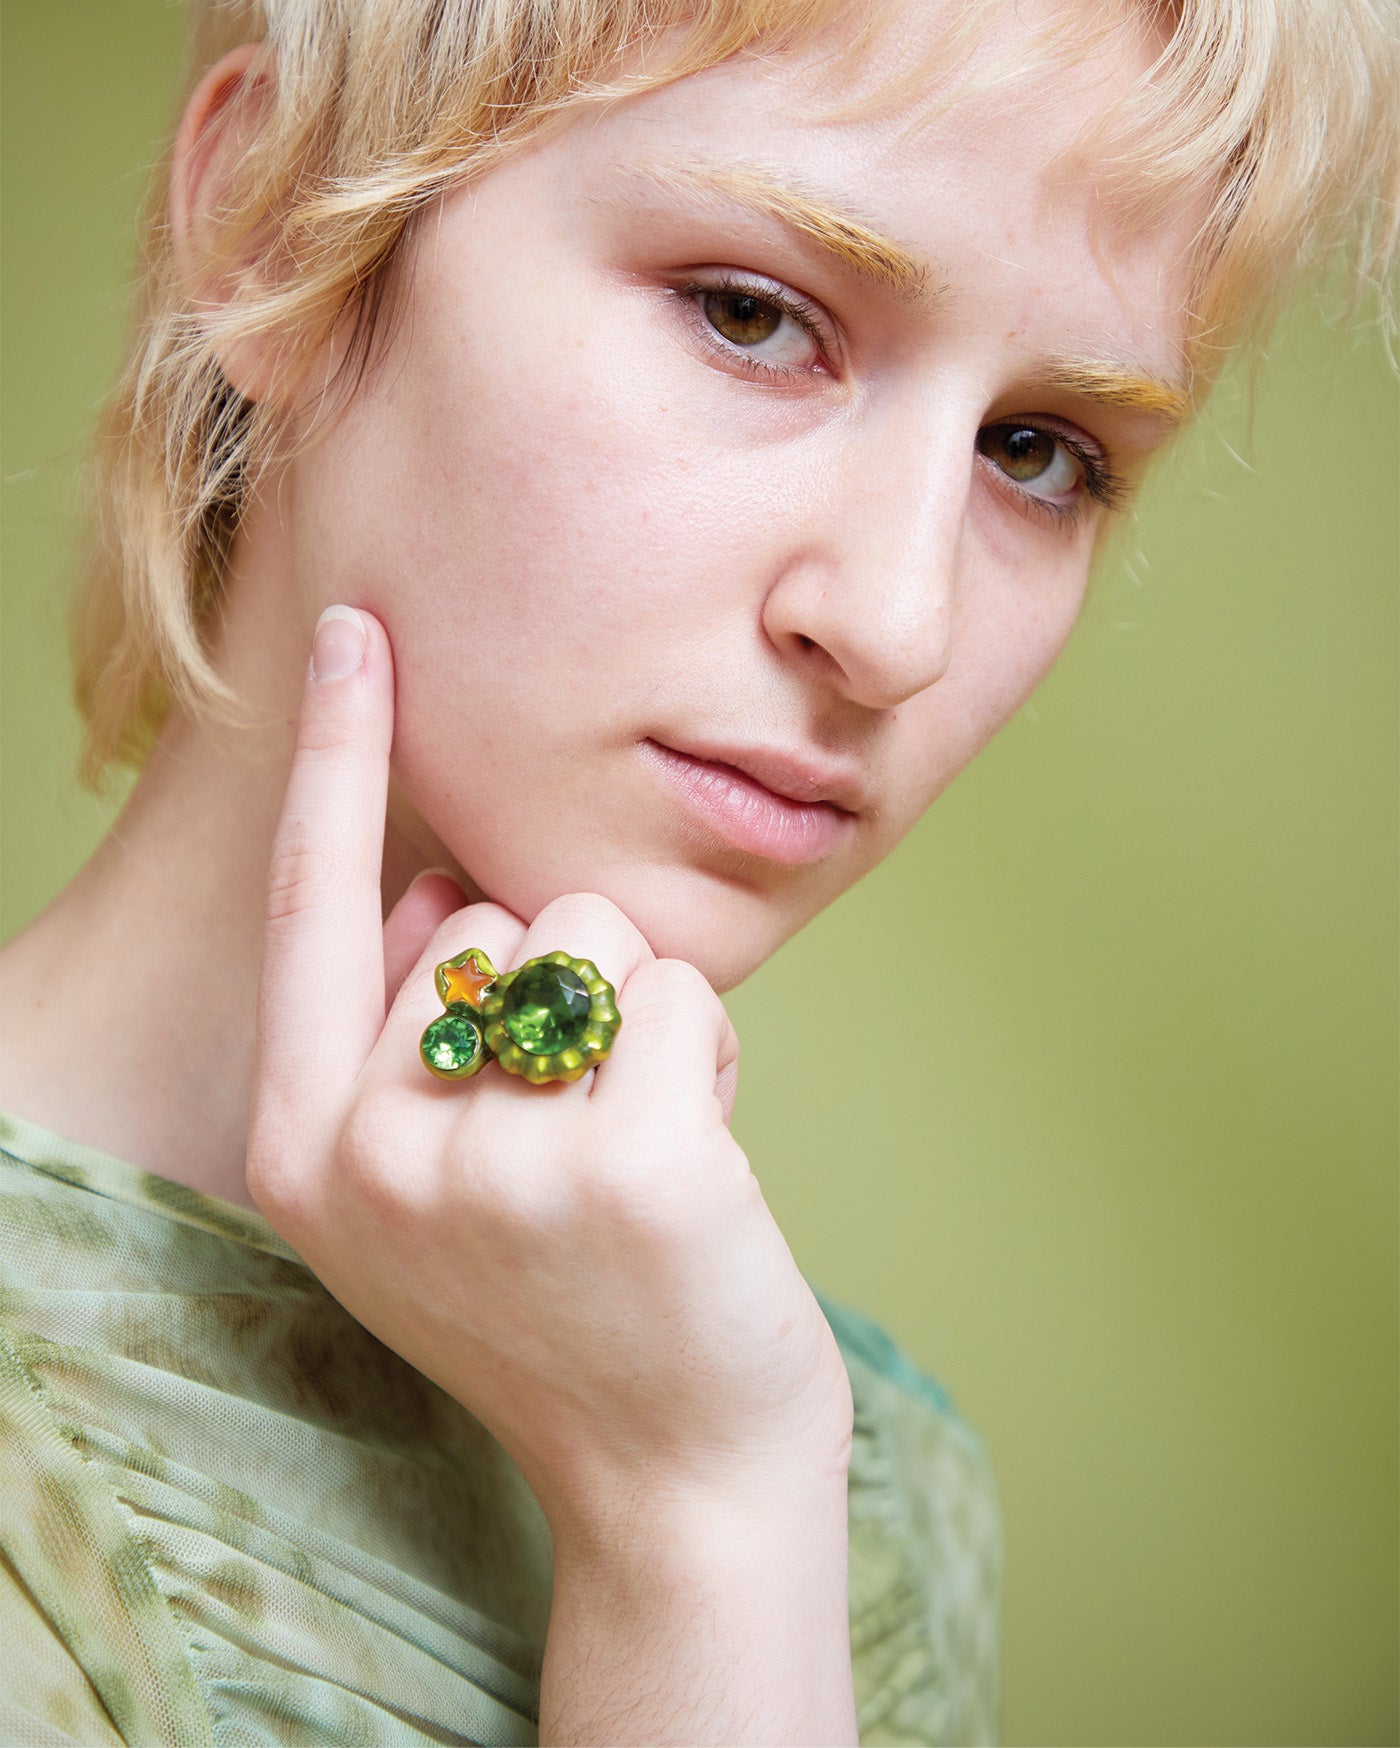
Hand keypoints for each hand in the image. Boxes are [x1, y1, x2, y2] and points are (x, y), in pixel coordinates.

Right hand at [246, 605, 854, 1547]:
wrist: (673, 1478)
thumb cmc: (564, 1304)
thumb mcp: (427, 1189)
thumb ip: (403, 1037)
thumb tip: (437, 876)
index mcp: (307, 1150)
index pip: (308, 906)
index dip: (330, 754)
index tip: (355, 628)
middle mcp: (374, 1155)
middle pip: (487, 910)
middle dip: (559, 981)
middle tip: (579, 1126)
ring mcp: (493, 1165)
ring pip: (590, 936)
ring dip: (636, 1018)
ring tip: (635, 1147)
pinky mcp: (626, 1162)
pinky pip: (679, 994)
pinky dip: (707, 1054)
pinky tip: (698, 1164)